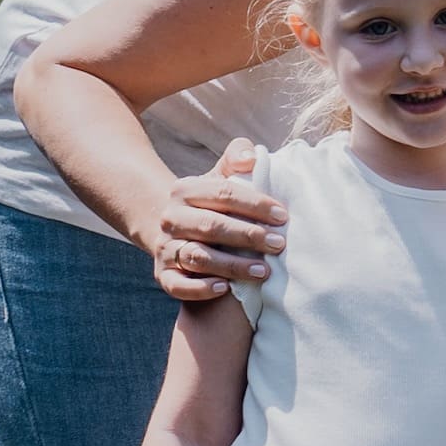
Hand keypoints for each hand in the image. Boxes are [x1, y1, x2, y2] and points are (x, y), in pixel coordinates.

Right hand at [140, 141, 288, 305]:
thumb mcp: (220, 175)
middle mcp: (171, 218)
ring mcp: (165, 247)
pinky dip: (199, 289)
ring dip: (231, 265)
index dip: (254, 204)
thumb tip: (250, 158)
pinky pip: (177, 285)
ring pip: (197, 257)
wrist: (177, 231)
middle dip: (248, 236)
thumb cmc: (212, 204)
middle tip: (278, 244)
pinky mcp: (163, 275)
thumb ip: (236, 157)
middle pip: (211, 226)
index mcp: (184, 189)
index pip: (222, 194)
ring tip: (264, 271)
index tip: (282, 217)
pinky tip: (224, 288)